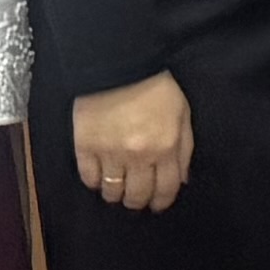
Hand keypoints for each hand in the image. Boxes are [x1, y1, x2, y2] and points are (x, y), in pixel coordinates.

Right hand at [73, 70, 193, 210]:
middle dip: (138, 201)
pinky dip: (94, 182)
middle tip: (135, 199)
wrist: (119, 64)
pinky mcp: (85, 147)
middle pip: (138, 195)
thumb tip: (181, 180)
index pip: (166, 189)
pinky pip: (89, 178)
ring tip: (116, 188)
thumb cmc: (156, 87)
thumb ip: (184, 150)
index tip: (156, 205)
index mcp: (166, 148)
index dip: (161, 202)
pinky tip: (99, 177)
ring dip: (115, 194)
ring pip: (112, 191)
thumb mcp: (182, 114)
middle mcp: (139, 156)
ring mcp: (111, 153)